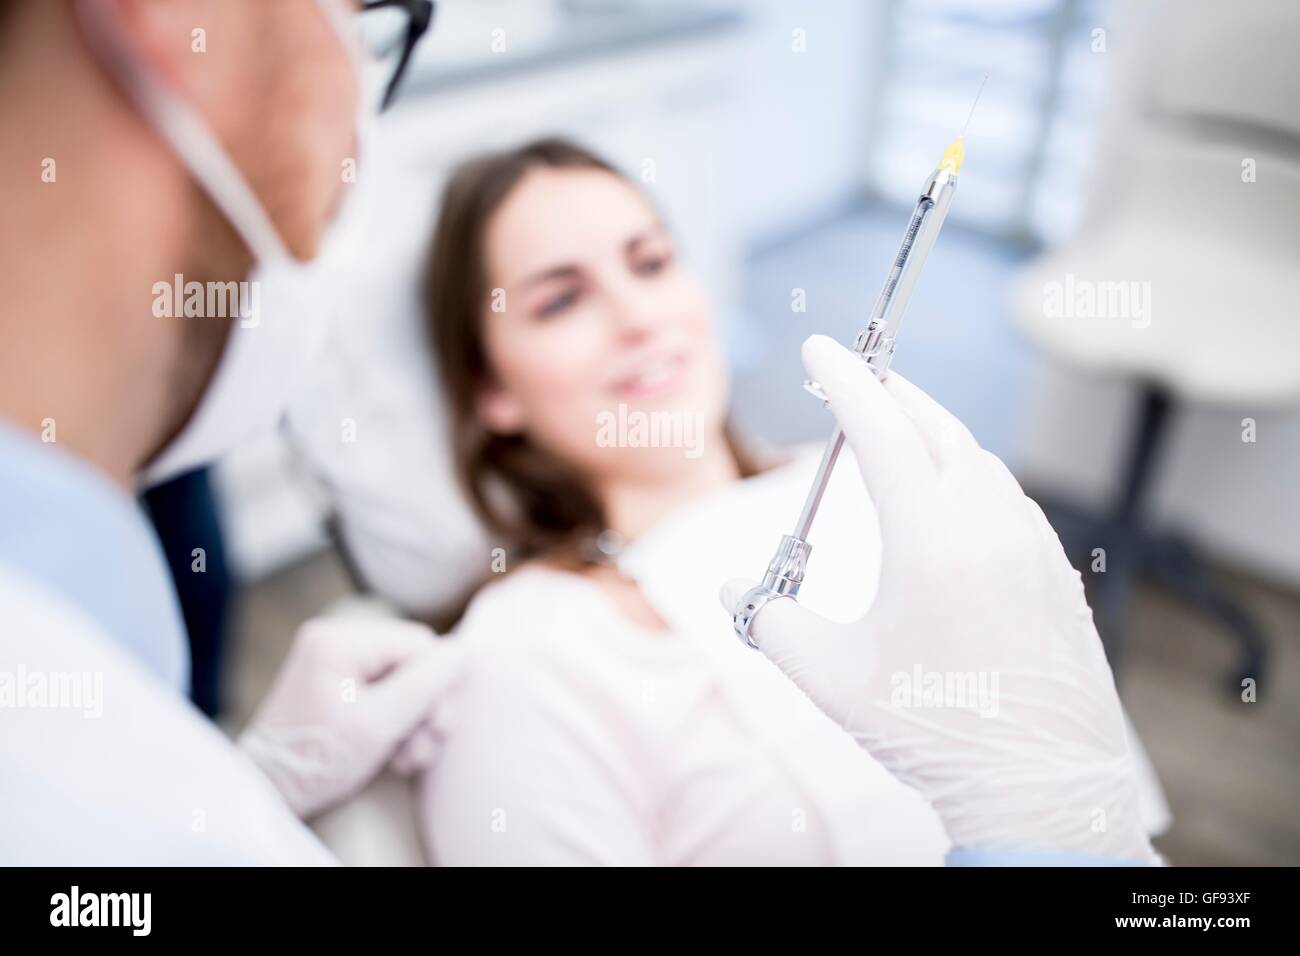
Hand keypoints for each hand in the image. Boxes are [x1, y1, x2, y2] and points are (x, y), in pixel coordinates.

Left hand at [238, 616, 465, 819]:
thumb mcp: (378, 724)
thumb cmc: (314, 761)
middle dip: (425, 709)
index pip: (418, 645)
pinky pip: (385, 692)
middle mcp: (335, 640)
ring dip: (414, 722)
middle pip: (413, 662)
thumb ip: (426, 684)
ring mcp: (333, 661)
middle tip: (424, 750)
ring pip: (404, 680)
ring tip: (408, 758)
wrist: (267, 794)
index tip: (435, 731)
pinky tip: (395, 752)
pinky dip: (396, 723)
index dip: (437, 687)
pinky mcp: (336, 684)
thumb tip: (465, 652)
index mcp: (339, 640)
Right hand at [722, 335, 1155, 860]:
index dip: (844, 381)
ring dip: (934, 435)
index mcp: (931, 537)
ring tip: (897, 436)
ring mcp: (1032, 548)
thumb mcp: (830, 678)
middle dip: (892, 392)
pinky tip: (952, 502)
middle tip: (855, 376)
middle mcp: (989, 526)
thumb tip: (733, 591)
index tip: (820, 348)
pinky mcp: (1056, 576)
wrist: (1038, 790)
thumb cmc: (932, 730)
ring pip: (980, 462)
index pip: (881, 429)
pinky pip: (1010, 501)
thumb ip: (770, 622)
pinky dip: (971, 478)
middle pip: (938, 427)